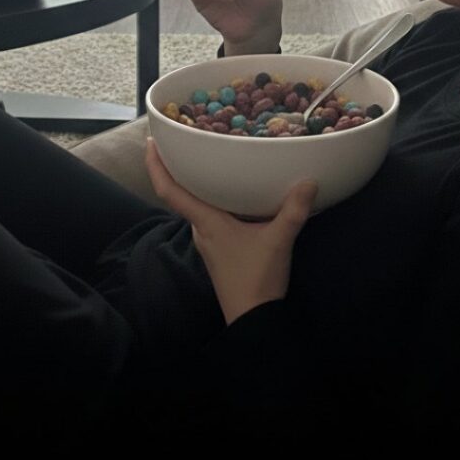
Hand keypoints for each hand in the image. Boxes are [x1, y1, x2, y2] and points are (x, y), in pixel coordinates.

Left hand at [145, 138, 316, 324]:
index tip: (151, 143)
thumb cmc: (257, 279)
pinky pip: (209, 215)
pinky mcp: (218, 248)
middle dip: (179, 168)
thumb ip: (294, 210)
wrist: (254, 320)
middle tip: (186, 140)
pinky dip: (213, 198)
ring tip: (209, 160)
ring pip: (197, 205)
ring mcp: (208, 240)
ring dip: (198, 184)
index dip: (156, 166)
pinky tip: (231, 192)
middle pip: (181, 194)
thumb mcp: (279, 240)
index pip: (170, 191)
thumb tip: (309, 181)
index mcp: (206, 222)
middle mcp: (201, 229)